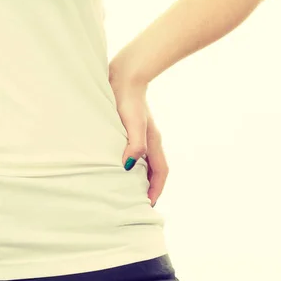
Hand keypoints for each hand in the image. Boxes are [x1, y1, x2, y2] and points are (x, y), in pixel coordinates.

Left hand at [109, 77, 168, 207]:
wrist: (124, 76)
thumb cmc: (127, 99)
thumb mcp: (132, 122)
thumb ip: (134, 144)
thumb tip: (128, 167)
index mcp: (153, 141)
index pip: (160, 172)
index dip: (156, 189)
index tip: (147, 204)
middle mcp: (150, 140)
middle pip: (155, 169)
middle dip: (150, 187)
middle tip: (138, 203)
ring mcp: (142, 134)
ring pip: (145, 161)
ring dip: (141, 176)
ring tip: (129, 189)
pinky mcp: (131, 128)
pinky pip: (136, 151)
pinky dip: (132, 163)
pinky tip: (119, 164)